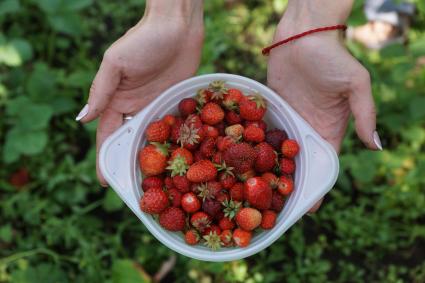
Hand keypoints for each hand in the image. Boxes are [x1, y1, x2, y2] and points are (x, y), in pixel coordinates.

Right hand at [76, 0, 203, 185]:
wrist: (177, 25)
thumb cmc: (143, 39)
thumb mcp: (116, 63)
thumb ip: (100, 90)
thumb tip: (82, 119)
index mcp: (117, 100)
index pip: (108, 135)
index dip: (105, 158)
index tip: (106, 180)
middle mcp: (136, 106)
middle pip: (130, 141)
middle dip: (130, 163)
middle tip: (134, 188)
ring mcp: (158, 105)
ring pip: (153, 137)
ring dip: (153, 157)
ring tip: (158, 182)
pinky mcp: (177, 102)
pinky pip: (174, 126)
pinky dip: (175, 141)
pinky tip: (179, 158)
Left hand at [267, 1, 381, 211]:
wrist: (303, 33)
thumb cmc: (332, 56)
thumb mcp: (356, 84)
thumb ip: (365, 114)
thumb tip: (377, 146)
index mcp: (328, 127)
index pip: (322, 164)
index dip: (316, 186)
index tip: (308, 208)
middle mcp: (306, 126)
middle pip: (297, 161)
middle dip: (288, 183)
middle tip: (275, 207)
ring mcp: (286, 118)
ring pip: (276, 149)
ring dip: (268, 168)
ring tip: (254, 191)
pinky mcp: (269, 107)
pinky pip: (260, 129)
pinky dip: (252, 144)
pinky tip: (240, 161)